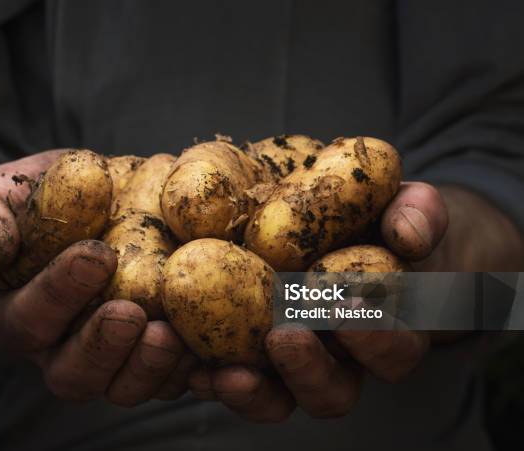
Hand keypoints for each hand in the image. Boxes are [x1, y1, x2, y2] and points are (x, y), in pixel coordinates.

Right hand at [0, 151, 196, 404]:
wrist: (69, 224)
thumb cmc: (30, 213)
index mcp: (21, 313)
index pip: (30, 319)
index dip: (59, 293)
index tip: (96, 254)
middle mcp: (63, 346)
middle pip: (75, 374)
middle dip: (104, 347)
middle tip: (133, 313)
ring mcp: (110, 355)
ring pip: (124, 385)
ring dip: (151, 365)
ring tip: (173, 332)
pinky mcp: (149, 351)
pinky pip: (169, 375)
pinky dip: (191, 366)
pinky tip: (213, 341)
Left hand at [189, 181, 448, 421]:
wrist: (340, 222)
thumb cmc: (377, 216)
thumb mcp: (406, 206)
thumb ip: (419, 213)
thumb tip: (409, 234)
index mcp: (385, 327)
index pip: (394, 351)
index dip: (377, 341)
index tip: (350, 310)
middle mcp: (338, 356)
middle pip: (331, 392)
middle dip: (308, 371)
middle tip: (285, 337)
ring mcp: (290, 360)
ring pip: (278, 398)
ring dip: (253, 392)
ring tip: (225, 371)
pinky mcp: (246, 352)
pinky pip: (231, 378)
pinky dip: (211, 377)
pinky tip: (190, 362)